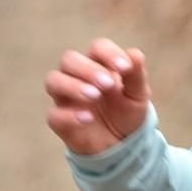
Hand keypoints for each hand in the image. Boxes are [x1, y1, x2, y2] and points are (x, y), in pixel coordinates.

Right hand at [44, 37, 150, 154]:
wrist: (122, 143)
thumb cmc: (127, 111)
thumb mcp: (138, 94)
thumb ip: (136, 75)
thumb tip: (135, 55)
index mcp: (99, 65)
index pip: (97, 47)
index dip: (109, 53)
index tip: (125, 68)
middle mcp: (77, 76)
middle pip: (69, 59)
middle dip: (88, 69)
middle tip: (108, 84)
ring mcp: (65, 98)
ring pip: (53, 80)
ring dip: (73, 85)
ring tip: (95, 96)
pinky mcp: (60, 120)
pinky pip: (54, 114)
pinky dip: (70, 114)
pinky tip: (88, 118)